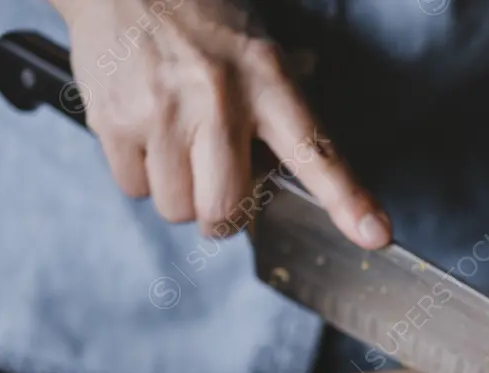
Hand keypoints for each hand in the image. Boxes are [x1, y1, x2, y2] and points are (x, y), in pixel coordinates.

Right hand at [51, 0, 389, 245]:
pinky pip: (134, 189)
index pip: (317, 151)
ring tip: (182, 149)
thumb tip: (318, 159)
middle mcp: (217, 101)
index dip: (348, 201)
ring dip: (183, 195)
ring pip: (178, 208)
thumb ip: (289, 104)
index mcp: (268, 81)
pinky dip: (143, 177)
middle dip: (226, 217)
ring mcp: (161, 113)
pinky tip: (150, 138)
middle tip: (224, 190)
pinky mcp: (113, 122)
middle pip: (227, 209)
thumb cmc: (204, 18)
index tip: (375, 234)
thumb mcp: (262, 49)